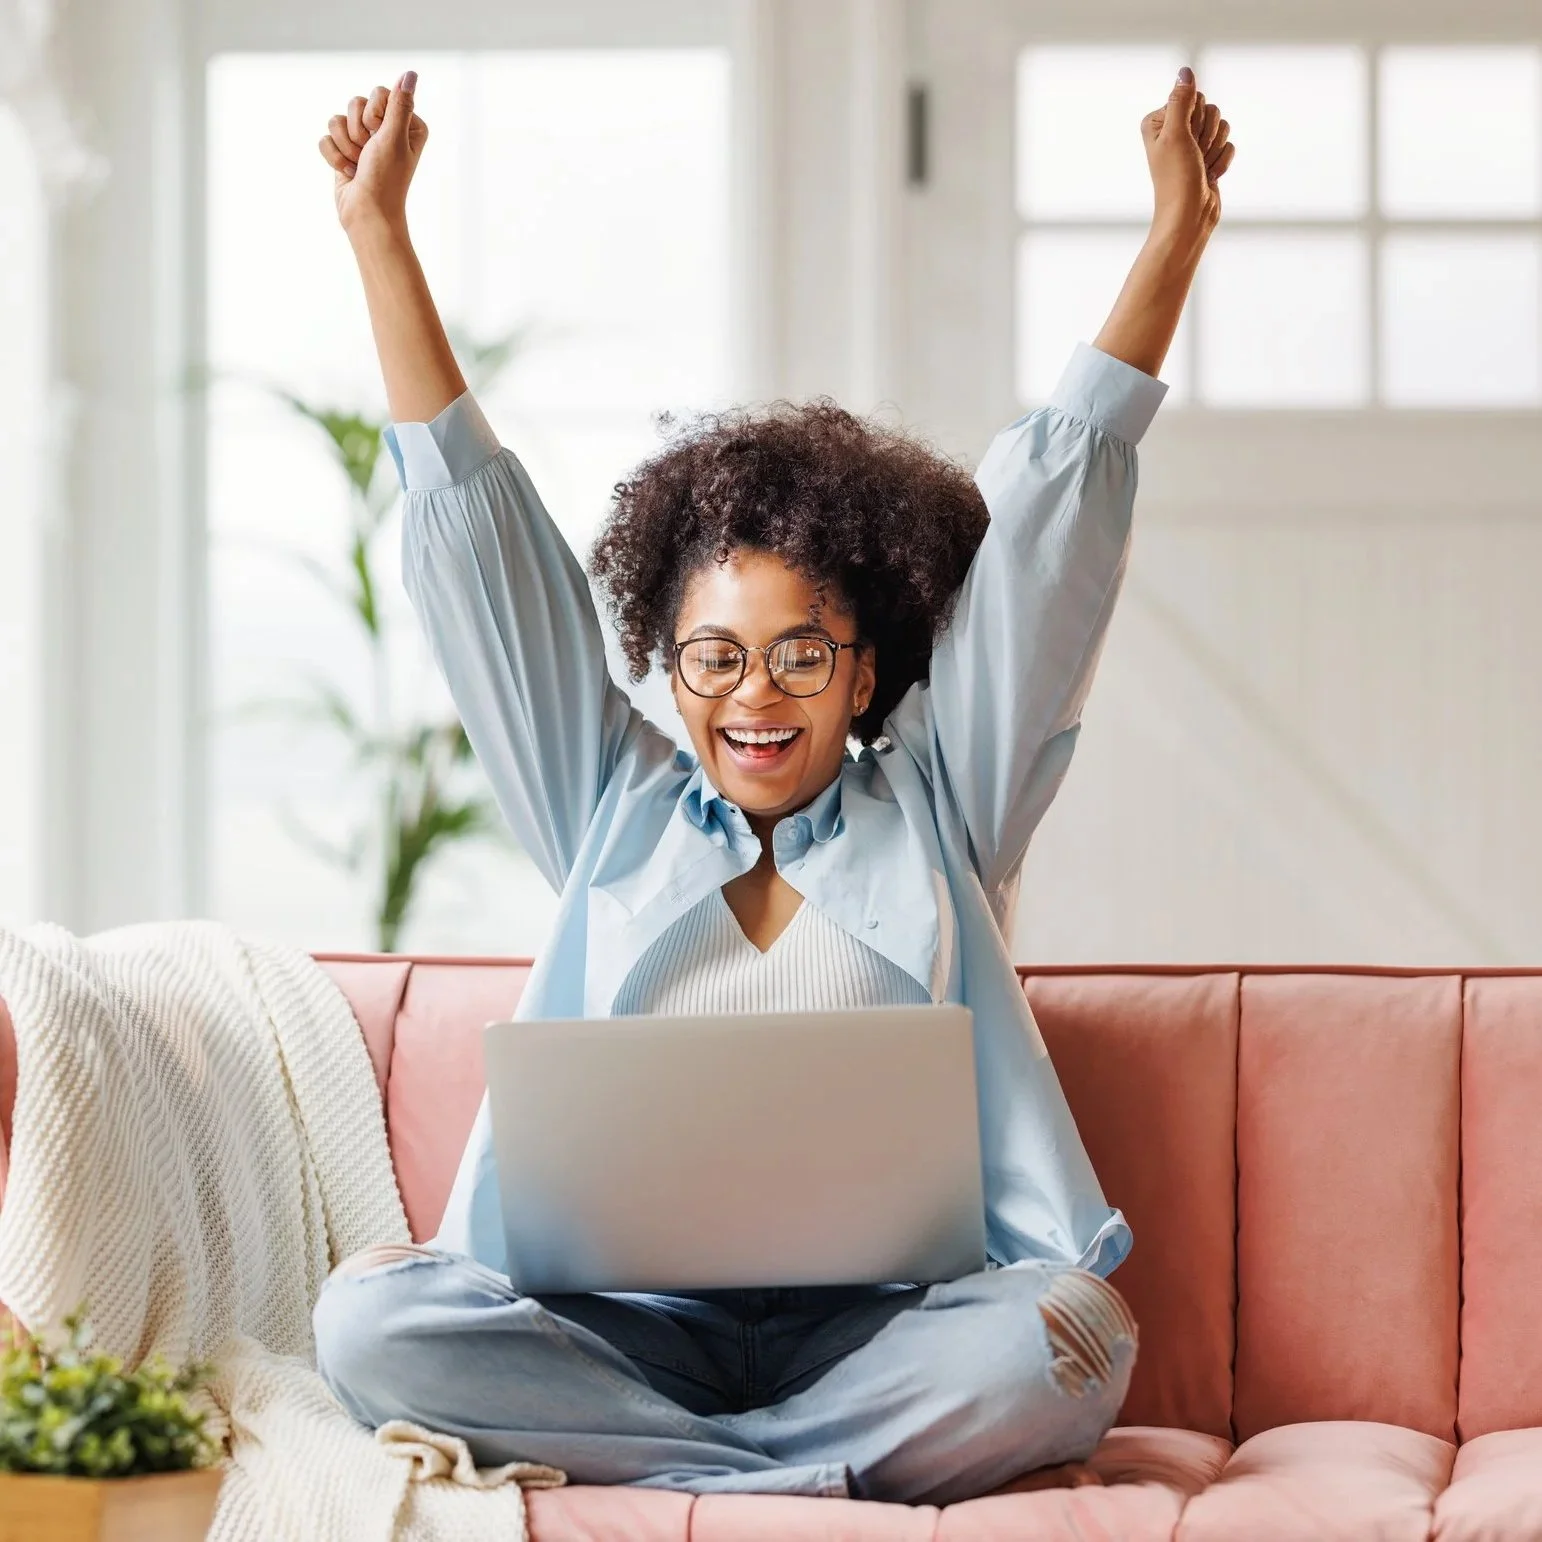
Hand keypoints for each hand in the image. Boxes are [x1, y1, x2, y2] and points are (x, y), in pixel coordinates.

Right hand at [318, 71, 428, 238]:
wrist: (366, 214)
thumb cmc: (385, 180)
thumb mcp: (393, 138)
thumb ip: (399, 104)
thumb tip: (410, 73)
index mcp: (407, 124)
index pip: (380, 92)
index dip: (374, 114)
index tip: (382, 138)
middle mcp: (386, 128)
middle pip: (357, 102)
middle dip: (359, 131)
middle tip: (370, 154)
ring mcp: (364, 140)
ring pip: (338, 119)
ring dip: (346, 145)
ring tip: (360, 165)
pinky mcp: (344, 150)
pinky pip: (326, 136)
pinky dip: (334, 156)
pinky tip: (349, 172)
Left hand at [1140, 67, 1235, 241]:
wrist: (1189, 217)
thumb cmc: (1177, 179)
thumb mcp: (1176, 135)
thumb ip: (1181, 100)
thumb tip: (1185, 70)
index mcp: (1158, 121)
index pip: (1194, 96)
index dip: (1196, 118)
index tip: (1185, 142)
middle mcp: (1173, 129)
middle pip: (1209, 108)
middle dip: (1207, 133)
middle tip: (1194, 156)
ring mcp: (1192, 144)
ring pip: (1221, 125)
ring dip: (1215, 148)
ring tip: (1200, 167)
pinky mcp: (1208, 156)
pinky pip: (1228, 143)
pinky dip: (1222, 160)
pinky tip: (1209, 176)